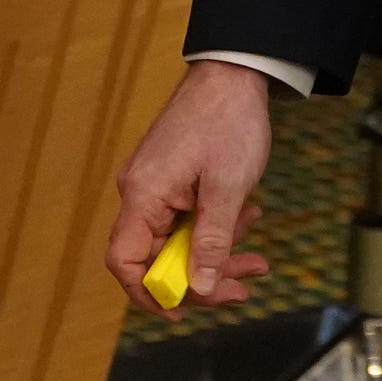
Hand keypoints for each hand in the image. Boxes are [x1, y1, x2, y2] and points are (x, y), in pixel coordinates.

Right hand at [107, 58, 274, 311]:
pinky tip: (248, 219)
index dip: (148, 293)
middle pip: (158, 255)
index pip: (125, 261)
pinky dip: (216, 226)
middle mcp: (141, 192)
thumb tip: (198, 288)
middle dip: (202, 276)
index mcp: (143, 195)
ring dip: (216, 252)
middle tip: (243, 287)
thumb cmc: (229, 120)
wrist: (236, 69)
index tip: (181, 311)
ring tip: (256, 259)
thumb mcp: (227, 187)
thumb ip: (211, 241)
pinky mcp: (174, 176)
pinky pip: (188, 216)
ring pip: (179, 238)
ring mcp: (157, 184)